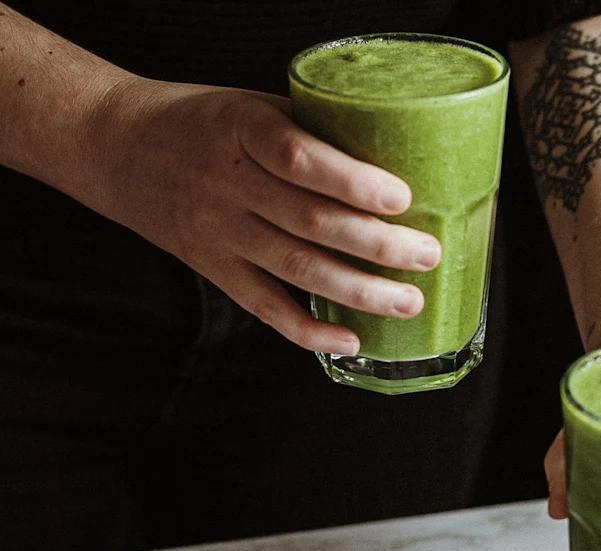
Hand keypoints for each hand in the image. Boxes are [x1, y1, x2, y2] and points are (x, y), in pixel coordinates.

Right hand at [83, 76, 441, 352]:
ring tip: (409, 302)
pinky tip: (350, 339)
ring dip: (358, 291)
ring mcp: (217, 231)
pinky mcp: (212, 267)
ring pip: (296, 269)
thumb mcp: (250, 105)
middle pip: (310, 222)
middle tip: (428, 256)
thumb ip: (309, 131)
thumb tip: (393, 157)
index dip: (352, 181)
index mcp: (241, 130)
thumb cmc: (200, 122)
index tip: (402, 196)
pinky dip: (307, 330)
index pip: (299, 159)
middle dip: (377, 245)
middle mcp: (227, 184)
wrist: (116, 147)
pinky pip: (263, 306)